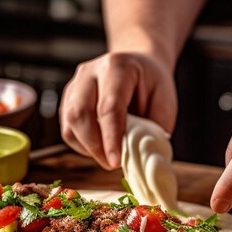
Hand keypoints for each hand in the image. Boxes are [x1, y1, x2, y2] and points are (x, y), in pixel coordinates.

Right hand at [59, 51, 177, 169]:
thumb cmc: (152, 86)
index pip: (108, 107)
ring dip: (88, 147)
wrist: (138, 68)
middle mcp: (90, 73)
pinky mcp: (67, 100)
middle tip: (113, 164)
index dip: (111, 138)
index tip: (115, 162)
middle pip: (80, 113)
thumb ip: (153, 129)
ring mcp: (75, 85)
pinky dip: (83, 145)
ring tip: (109, 155)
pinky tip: (101, 146)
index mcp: (117, 67)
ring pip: (70, 123)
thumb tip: (141, 158)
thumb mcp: (164, 103)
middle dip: (95, 146)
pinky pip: (68, 129)